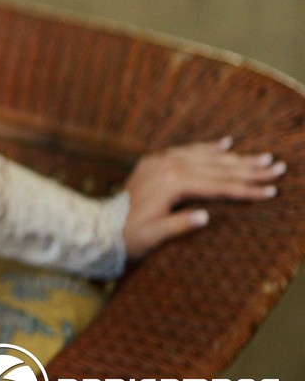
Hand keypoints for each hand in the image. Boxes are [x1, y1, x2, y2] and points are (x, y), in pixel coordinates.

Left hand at [122, 137, 285, 259]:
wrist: (102, 227)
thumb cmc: (130, 237)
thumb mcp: (153, 237)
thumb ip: (178, 226)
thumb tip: (205, 217)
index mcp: (171, 185)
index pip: (218, 186)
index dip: (246, 189)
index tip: (271, 191)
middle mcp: (167, 167)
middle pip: (217, 167)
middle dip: (249, 168)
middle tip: (278, 168)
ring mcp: (161, 161)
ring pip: (206, 157)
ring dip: (235, 157)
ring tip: (262, 157)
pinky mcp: (156, 161)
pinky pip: (188, 151)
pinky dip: (208, 148)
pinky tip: (226, 143)